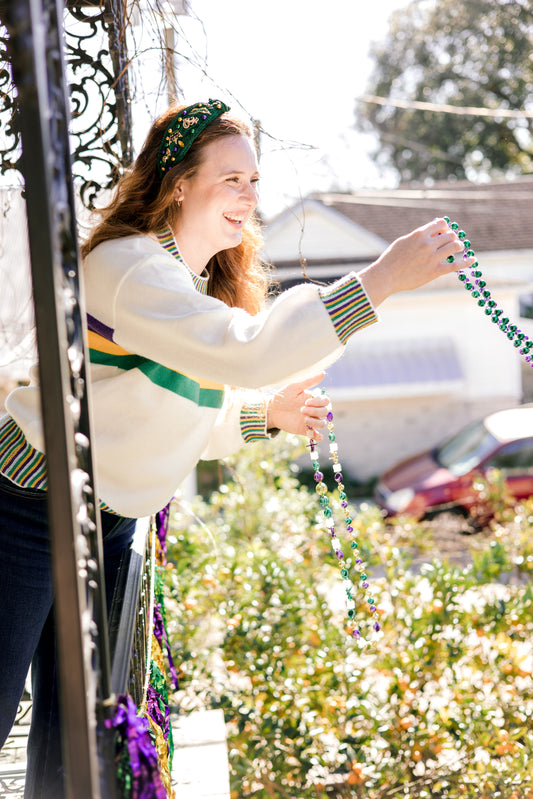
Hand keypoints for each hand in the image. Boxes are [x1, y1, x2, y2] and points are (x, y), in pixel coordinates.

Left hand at [267, 373, 329, 440]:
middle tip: (302, 410)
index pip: (326, 401)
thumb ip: (309, 381)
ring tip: (304, 419)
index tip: (306, 401)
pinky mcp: (305, 430)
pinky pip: (317, 436)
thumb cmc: (283, 396)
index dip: (319, 402)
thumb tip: (323, 373)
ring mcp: (310, 421)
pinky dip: (318, 436)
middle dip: (315, 411)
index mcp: (314, 400)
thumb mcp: (295, 387)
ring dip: (316, 422)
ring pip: (322, 424)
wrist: (272, 409)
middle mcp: (314, 410)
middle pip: (326, 412)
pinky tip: (314, 434)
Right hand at [358, 217, 476, 306]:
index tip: (444, 231)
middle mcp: (427, 244)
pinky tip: (472, 259)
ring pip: (455, 246)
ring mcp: (432, 258)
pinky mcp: (434, 271)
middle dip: (452, 236)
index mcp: (419, 234)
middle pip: (450, 235)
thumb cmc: (392, 259)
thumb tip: (433, 230)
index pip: (441, 224)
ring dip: (459, 245)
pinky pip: (455, 265)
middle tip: (451, 241)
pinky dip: (466, 262)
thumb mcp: (403, 241)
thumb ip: (419, 235)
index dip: (444, 226)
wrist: (386, 276)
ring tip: (458, 248)